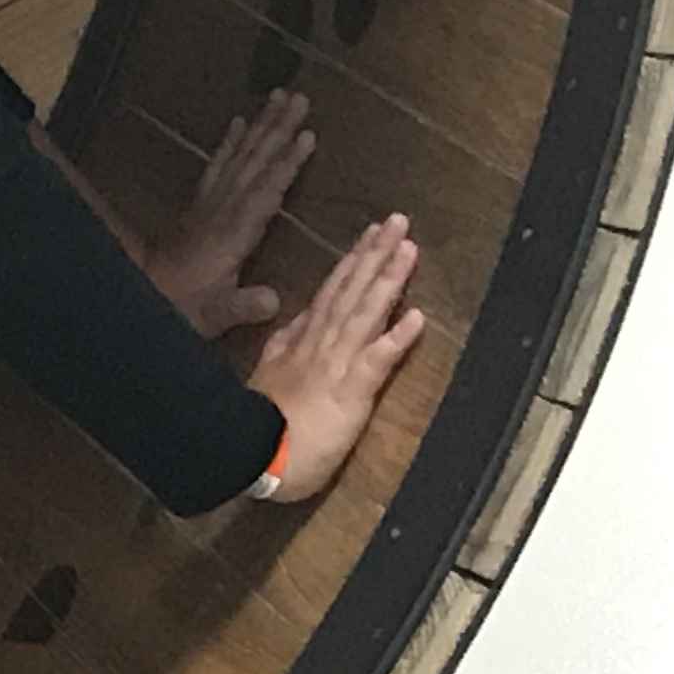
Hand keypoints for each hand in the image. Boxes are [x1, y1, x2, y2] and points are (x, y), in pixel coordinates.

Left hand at [147, 89, 315, 338]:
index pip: (265, 191)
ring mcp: (209, 203)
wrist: (143, 298)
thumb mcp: (214, 315)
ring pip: (240, 156)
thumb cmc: (184, 308)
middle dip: (278, 129)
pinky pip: (218, 164)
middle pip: (255, 162)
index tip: (307, 135)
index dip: (286, 164)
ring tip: (277, 96)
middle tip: (298, 96)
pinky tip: (238, 122)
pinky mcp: (199, 204)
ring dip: (260, 126)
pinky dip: (230, 142)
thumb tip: (275, 299)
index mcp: (232, 233)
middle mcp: (221, 209)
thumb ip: (243, 306)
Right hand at [251, 215, 426, 502]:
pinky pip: (377, 360)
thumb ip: (284, 343)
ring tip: (409, 248)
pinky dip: (397, 337)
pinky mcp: (352, 390)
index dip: (353, 261)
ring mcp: (337, 362)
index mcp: (303, 338)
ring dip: (388, 280)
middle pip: (352, 290)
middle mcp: (322, 341)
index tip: (370, 235)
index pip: (333, 291)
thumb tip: (296, 320)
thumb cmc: (262, 421)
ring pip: (365, 312)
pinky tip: (418, 316)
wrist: (255, 453)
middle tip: (397, 220)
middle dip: (375, 254)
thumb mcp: (269, 371)